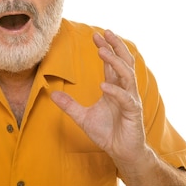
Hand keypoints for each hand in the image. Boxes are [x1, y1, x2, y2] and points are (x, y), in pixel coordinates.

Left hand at [51, 30, 149, 166]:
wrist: (122, 152)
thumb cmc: (107, 133)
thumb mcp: (83, 118)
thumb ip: (69, 105)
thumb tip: (51, 93)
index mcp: (115, 88)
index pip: (111, 63)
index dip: (105, 48)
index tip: (95, 36)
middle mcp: (125, 90)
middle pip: (124, 62)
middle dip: (115, 46)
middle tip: (104, 33)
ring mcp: (130, 100)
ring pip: (127, 75)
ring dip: (115, 62)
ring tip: (102, 51)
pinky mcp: (133, 112)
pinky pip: (125, 98)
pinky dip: (115, 91)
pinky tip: (104, 85)